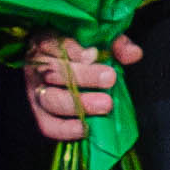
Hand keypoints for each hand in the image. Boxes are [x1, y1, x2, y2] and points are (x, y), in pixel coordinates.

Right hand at [27, 32, 137, 147]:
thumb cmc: (83, 51)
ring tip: (105, 105)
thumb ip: (116, 44)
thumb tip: (133, 54)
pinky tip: (86, 128)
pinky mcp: (41, 115)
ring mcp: (36, 92)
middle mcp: (37, 68)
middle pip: (53, 72)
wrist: (66, 70)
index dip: (73, 50)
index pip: (54, 44)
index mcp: (47, 43)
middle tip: (110, 79)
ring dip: (78, 104)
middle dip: (83, 76)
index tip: (94, 54)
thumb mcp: (100, 40)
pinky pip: (48, 125)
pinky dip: (66, 129)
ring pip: (50, 99)